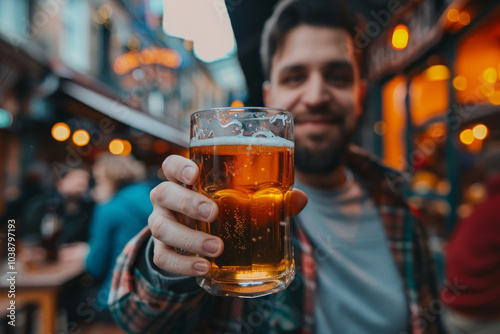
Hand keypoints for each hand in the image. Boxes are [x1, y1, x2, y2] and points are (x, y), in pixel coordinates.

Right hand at [149, 155, 307, 276]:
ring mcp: (161, 224)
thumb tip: (300, 198)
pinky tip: (204, 268)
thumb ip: (268, 198)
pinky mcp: (162, 250)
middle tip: (214, 212)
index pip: (171, 165)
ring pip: (161, 228)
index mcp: (185, 181)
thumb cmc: (222, 211)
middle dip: (187, 202)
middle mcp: (167, 200)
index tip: (194, 173)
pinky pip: (163, 257)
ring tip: (217, 248)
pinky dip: (183, 264)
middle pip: (163, 193)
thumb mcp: (239, 202)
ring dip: (190, 238)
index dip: (178, 167)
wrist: (197, 241)